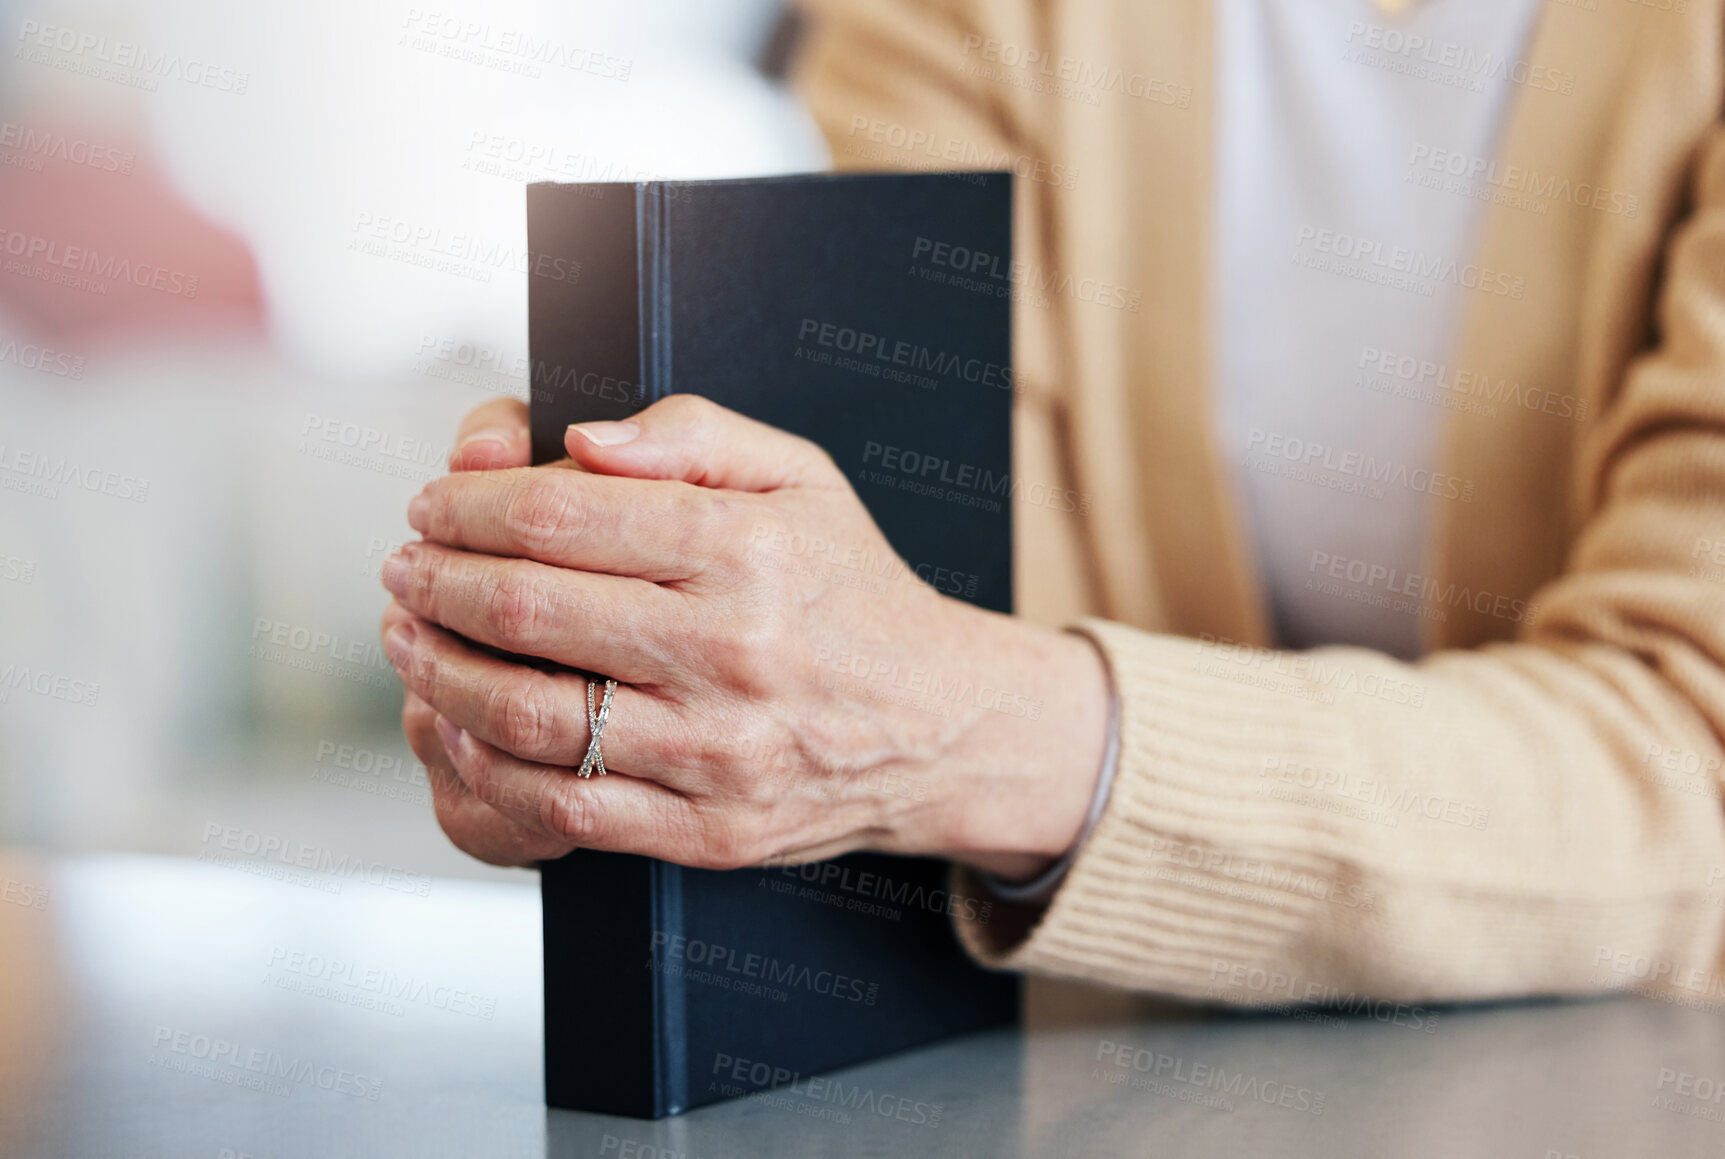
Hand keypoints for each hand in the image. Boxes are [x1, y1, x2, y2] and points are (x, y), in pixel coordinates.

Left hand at [382, 395, 1108, 876]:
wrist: (939, 725)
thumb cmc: (851, 590)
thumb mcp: (802, 476)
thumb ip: (693, 432)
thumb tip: (577, 441)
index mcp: (746, 547)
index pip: (560, 513)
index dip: (466, 505)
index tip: (431, 505)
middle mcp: (730, 648)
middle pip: (525, 607)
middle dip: (433, 580)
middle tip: (402, 567)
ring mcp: (717, 749)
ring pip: (527, 712)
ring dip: (439, 670)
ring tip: (408, 639)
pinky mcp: (706, 829)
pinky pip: (563, 804)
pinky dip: (486, 764)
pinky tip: (458, 725)